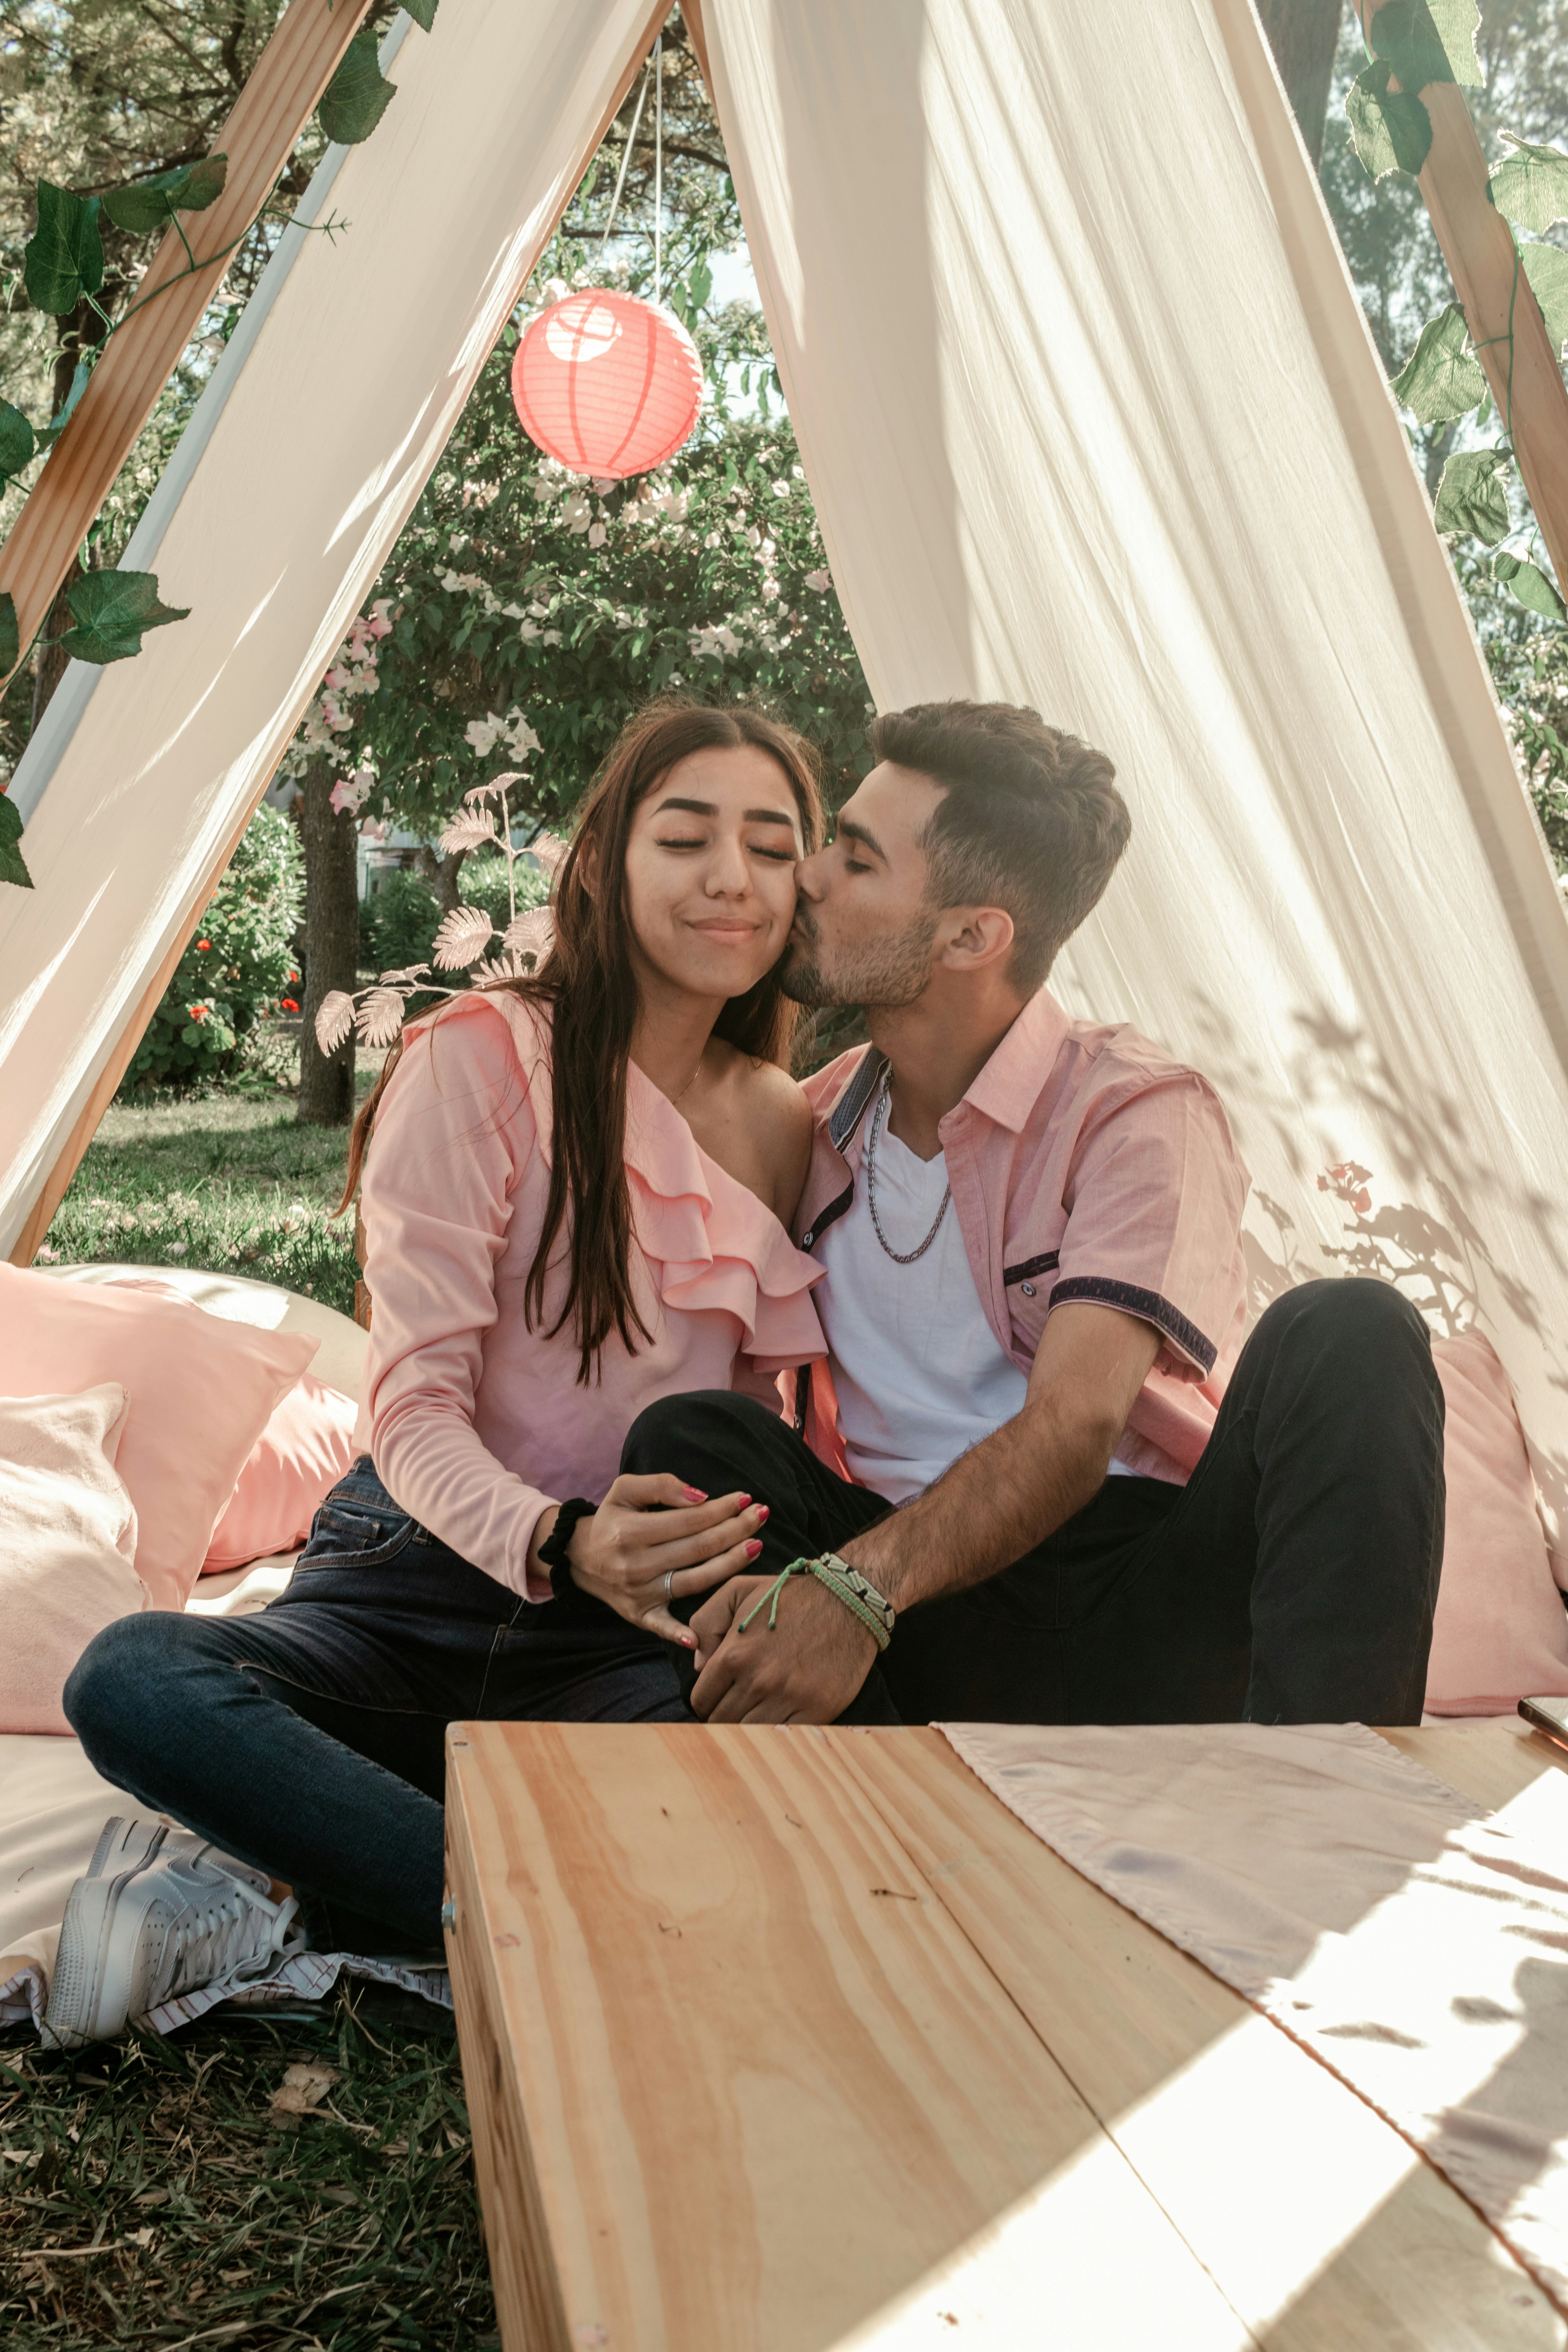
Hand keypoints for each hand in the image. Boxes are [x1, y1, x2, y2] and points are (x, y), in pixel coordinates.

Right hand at [538, 1475, 767, 1645]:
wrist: (580, 1556)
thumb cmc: (613, 1519)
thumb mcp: (626, 1489)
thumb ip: (662, 1485)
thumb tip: (701, 1496)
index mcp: (630, 1532)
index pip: (689, 1520)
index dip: (721, 1509)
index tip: (746, 1498)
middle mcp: (635, 1564)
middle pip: (698, 1549)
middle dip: (735, 1530)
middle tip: (762, 1515)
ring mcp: (639, 1593)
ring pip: (695, 1581)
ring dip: (731, 1564)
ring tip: (757, 1545)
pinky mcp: (639, 1614)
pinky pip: (662, 1627)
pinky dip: (678, 1634)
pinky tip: (699, 1638)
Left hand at [689, 1571, 877, 1722]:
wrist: (847, 1601)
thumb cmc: (789, 1596)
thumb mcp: (737, 1591)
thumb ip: (705, 1622)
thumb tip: (697, 1666)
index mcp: (734, 1654)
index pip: (701, 1701)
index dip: (707, 1701)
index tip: (718, 1697)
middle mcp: (758, 1680)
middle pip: (722, 1722)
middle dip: (724, 1715)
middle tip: (737, 1705)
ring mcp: (788, 1697)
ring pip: (749, 1734)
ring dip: (748, 1726)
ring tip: (757, 1711)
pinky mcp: (817, 1710)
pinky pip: (783, 1737)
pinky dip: (777, 1733)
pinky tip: (779, 1718)